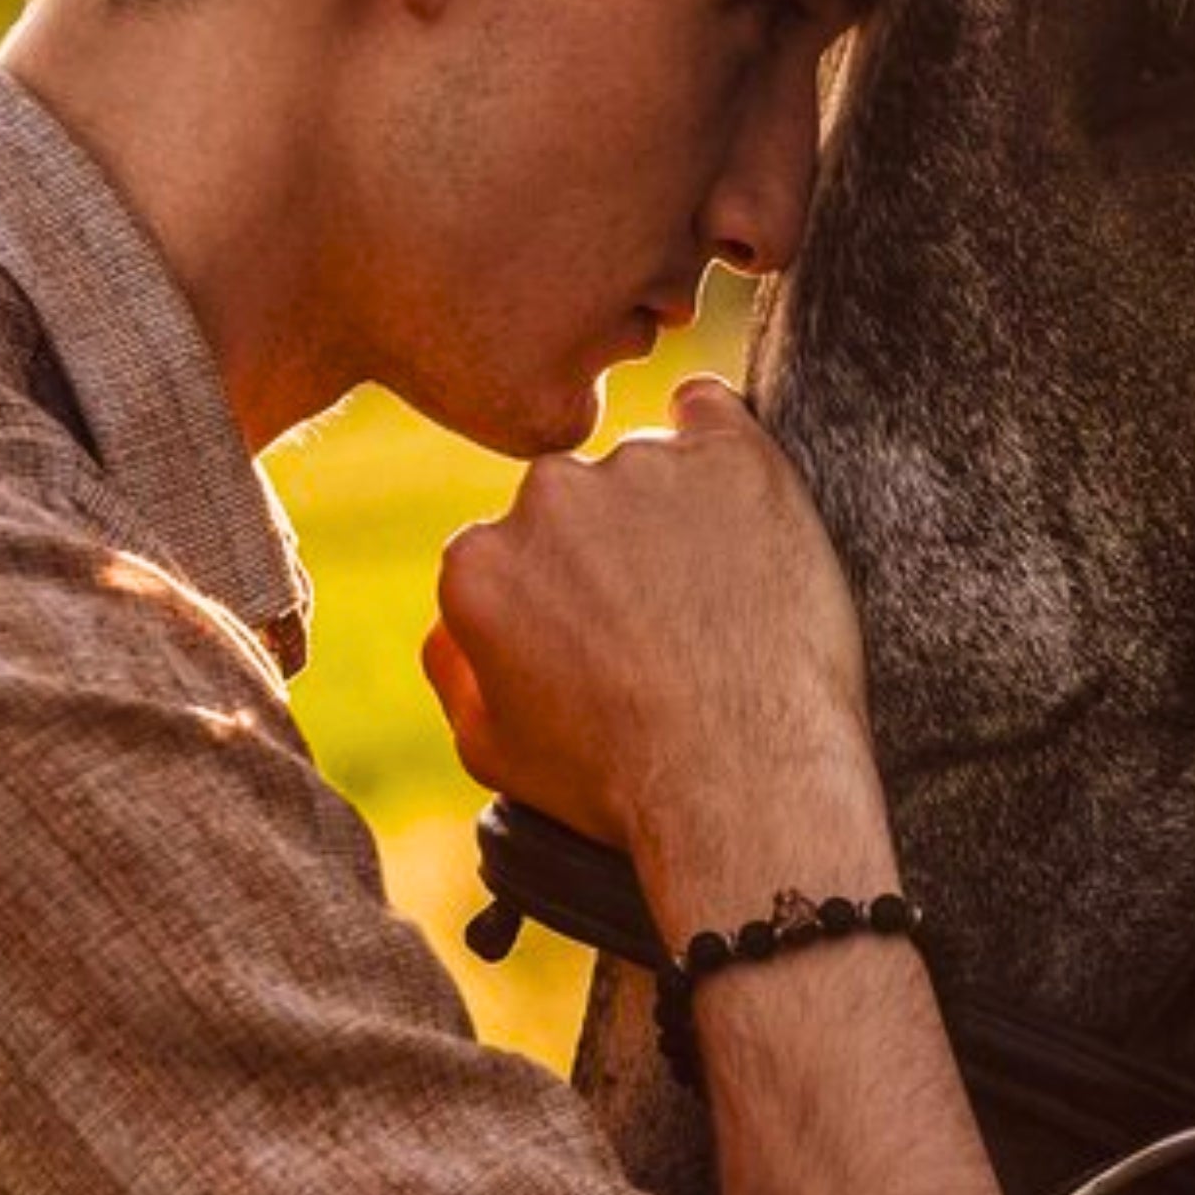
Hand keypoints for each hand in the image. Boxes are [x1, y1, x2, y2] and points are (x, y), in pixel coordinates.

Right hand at [426, 377, 882, 878]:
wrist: (742, 783)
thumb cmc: (618, 782)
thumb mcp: (492, 750)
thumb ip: (452, 664)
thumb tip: (451, 612)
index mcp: (479, 563)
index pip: (512, 550)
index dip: (561, 598)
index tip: (607, 638)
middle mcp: (548, 497)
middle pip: (573, 502)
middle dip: (610, 548)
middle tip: (667, 619)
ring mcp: (641, 467)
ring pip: (646, 465)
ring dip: (673, 511)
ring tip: (721, 599)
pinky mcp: (730, 454)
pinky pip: (712, 411)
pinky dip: (719, 444)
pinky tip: (737, 497)